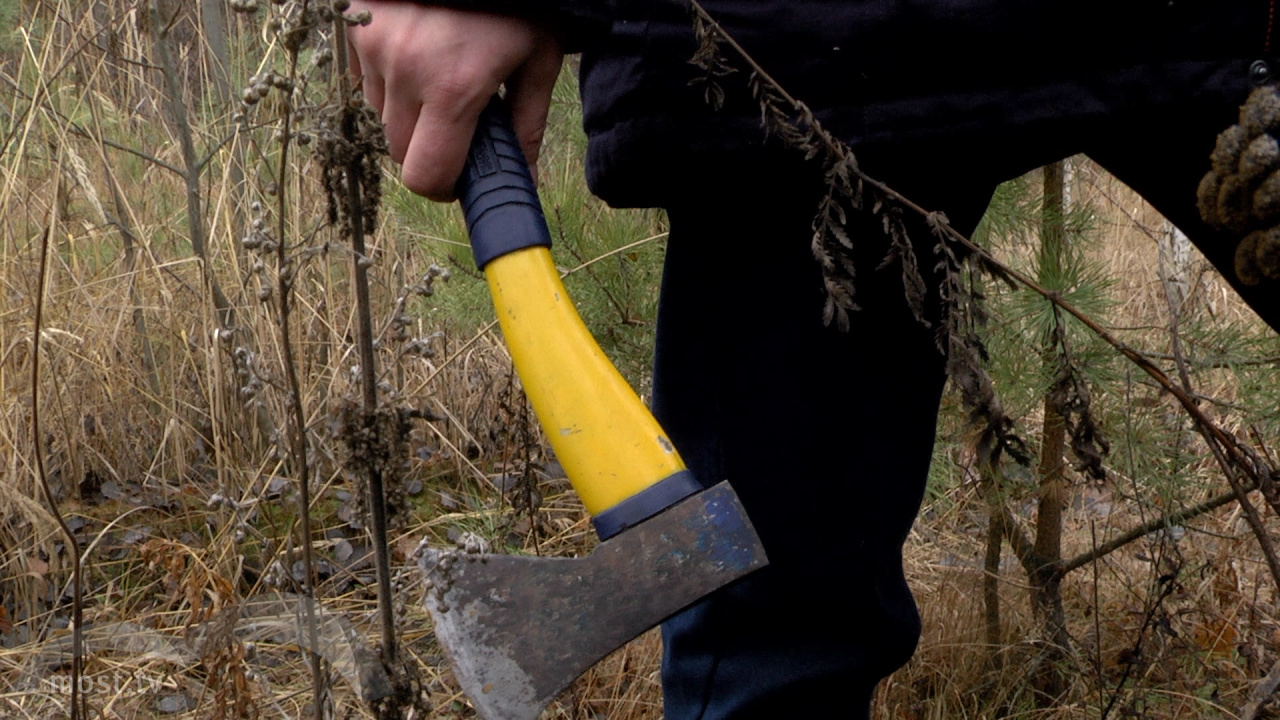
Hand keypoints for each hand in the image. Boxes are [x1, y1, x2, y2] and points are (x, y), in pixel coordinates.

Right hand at [347, 1, 562, 200]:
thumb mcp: (536, 57)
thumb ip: (527, 125)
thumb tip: (523, 178)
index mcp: (454, 87)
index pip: (425, 176)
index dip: (444, 186)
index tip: (460, 176)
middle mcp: (406, 70)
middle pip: (401, 151)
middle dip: (430, 147)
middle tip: (460, 120)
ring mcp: (375, 45)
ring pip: (382, 116)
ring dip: (409, 112)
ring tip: (442, 72)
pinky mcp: (356, 24)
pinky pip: (368, 79)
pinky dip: (391, 79)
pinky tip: (420, 50)